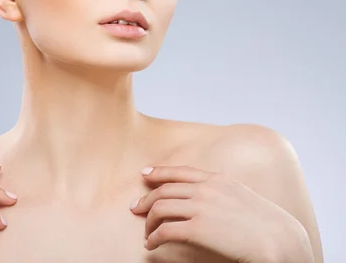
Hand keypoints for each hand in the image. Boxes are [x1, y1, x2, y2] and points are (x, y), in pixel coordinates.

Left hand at [129, 165, 311, 262]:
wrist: (279, 241)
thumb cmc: (266, 224)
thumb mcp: (242, 196)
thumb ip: (221, 191)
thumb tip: (204, 196)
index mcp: (216, 179)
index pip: (180, 172)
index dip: (159, 172)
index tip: (145, 175)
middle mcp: (205, 189)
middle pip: (164, 190)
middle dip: (146, 199)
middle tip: (136, 208)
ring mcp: (200, 207)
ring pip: (160, 208)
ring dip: (149, 221)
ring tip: (147, 232)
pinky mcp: (196, 229)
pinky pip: (165, 230)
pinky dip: (154, 237)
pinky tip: (152, 244)